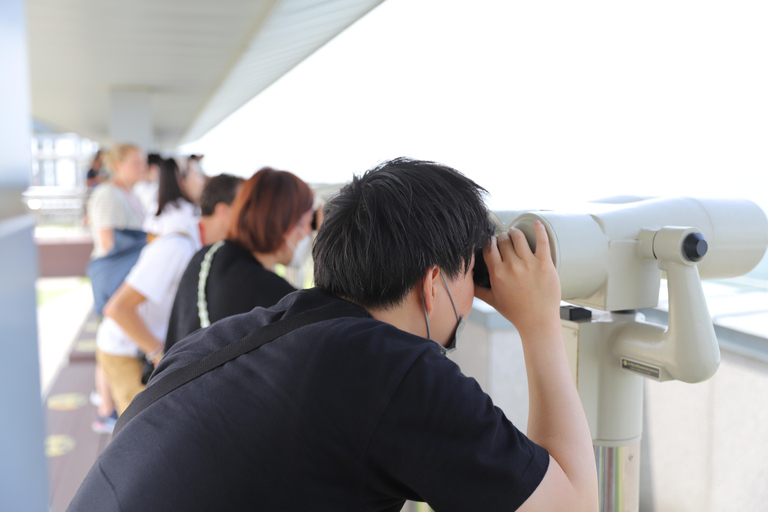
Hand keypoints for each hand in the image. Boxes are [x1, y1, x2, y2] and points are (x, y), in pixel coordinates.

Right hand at [474, 221, 560, 336]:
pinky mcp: (545, 264)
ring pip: (518, 237)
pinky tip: (537, 223)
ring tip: (515, 234)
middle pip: (503, 240)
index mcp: (497, 273)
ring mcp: (529, 264)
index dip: (489, 242)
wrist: (537, 321)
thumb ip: (478, 289)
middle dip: (502, 238)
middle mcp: (512, 266)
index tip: (492, 242)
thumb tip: (466, 282)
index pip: (489, 247)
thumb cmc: (516, 312)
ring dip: (515, 232)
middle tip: (505, 240)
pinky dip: (539, 229)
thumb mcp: (492, 301)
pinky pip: (542, 240)